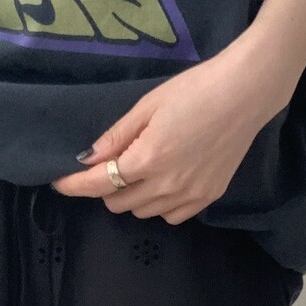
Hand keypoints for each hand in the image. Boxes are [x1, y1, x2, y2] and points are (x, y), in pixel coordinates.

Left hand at [51, 53, 276, 223]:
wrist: (246, 93)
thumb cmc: (196, 89)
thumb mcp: (148, 105)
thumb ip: (116, 136)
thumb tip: (87, 159)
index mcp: (148, 159)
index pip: (98, 183)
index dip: (73, 186)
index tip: (59, 183)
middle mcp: (167, 185)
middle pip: (118, 203)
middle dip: (104, 188)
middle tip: (108, 166)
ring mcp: (190, 195)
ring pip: (144, 212)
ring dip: (132, 197)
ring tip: (140, 172)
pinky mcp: (208, 197)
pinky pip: (171, 215)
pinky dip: (159, 205)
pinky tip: (164, 183)